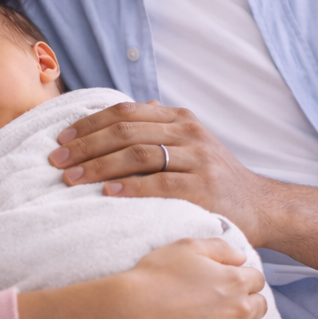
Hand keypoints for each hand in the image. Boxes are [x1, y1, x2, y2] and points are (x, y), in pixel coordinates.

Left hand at [49, 101, 271, 243]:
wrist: (261, 206)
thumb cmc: (216, 179)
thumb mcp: (191, 144)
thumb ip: (159, 128)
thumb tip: (120, 112)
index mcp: (180, 119)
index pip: (125, 112)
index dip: (89, 123)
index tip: (61, 139)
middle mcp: (189, 132)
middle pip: (125, 130)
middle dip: (85, 145)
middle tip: (56, 162)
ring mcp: (197, 159)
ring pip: (137, 154)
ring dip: (97, 166)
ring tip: (70, 179)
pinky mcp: (202, 188)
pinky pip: (158, 184)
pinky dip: (128, 187)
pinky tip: (105, 192)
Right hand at [118, 237, 269, 318]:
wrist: (131, 314)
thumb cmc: (155, 277)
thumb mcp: (186, 247)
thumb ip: (220, 248)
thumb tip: (240, 258)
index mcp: (235, 281)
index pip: (257, 279)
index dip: (243, 279)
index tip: (228, 284)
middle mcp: (240, 310)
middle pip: (260, 306)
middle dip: (247, 302)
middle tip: (226, 304)